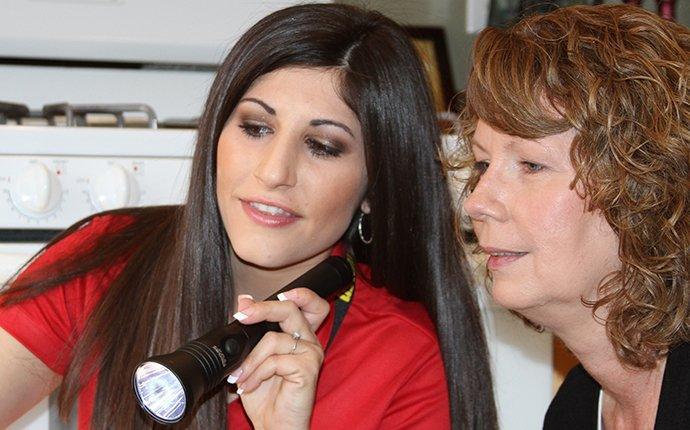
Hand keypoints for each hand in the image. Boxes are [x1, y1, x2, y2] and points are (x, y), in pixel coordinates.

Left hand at [229, 288, 329, 429]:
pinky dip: (256, 374)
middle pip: (291, 310)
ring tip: (241, 377)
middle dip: (262, 309)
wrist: (274, 426)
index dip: (298, 294)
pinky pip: (275, 361)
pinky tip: (250, 386)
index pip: (312, 304)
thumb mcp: (253, 359)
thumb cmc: (266, 396)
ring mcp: (311, 355)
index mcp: (300, 336)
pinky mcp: (308, 369)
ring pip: (273, 339)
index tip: (273, 296)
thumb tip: (244, 300)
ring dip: (250, 360)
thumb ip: (253, 331)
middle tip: (241, 316)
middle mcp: (310, 342)